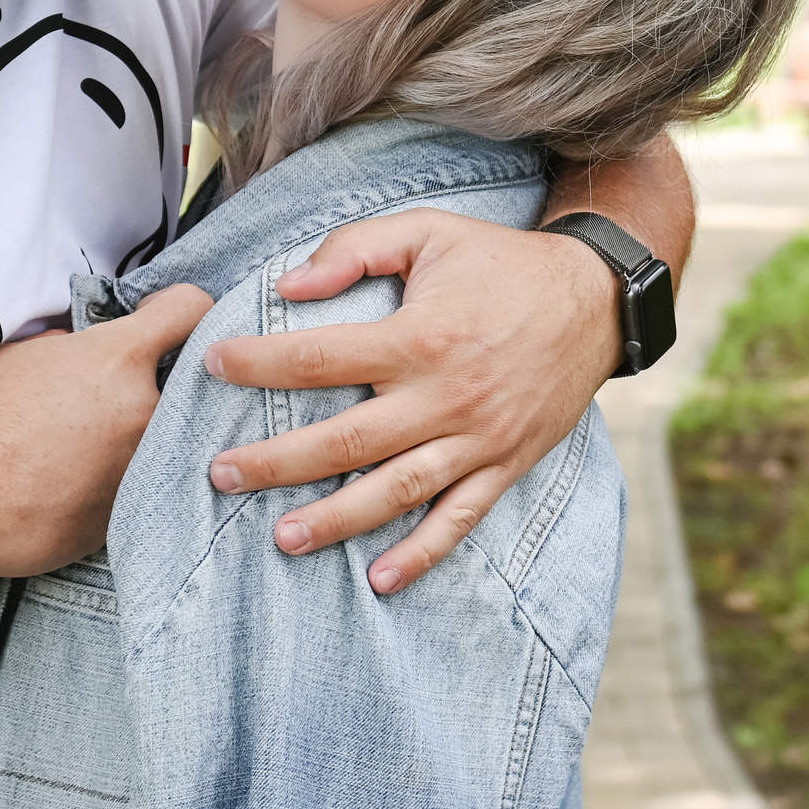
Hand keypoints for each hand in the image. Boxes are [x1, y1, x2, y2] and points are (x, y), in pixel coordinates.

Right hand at [0, 284, 215, 578]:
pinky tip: (71, 482)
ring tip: (85, 444)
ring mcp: (140, 469)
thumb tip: (89, 348)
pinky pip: (136, 485)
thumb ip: (77, 346)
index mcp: (118, 359)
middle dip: (158, 381)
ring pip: (162, 439)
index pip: (190, 310)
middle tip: (114, 390)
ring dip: (135, 435)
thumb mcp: (26, 355)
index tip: (160, 319)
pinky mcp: (126, 516)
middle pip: (186, 382)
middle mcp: (144, 411)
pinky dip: (113, 480)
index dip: (176, 309)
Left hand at [200, 214, 620, 595]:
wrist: (594, 299)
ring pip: (395, 491)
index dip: (261, 364)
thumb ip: (357, 247)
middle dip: (277, 462)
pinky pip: (458, 519)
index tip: (214, 365)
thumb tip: (290, 282)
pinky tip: (380, 578)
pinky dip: (421, 553)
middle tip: (221, 475)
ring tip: (282, 537)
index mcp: (419, 337)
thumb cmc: (500, 260)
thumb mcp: (429, 230)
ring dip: (336, 520)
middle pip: (345, 441)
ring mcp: (476, 439)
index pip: (320, 359)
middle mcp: (444, 397)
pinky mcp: (503, 464)